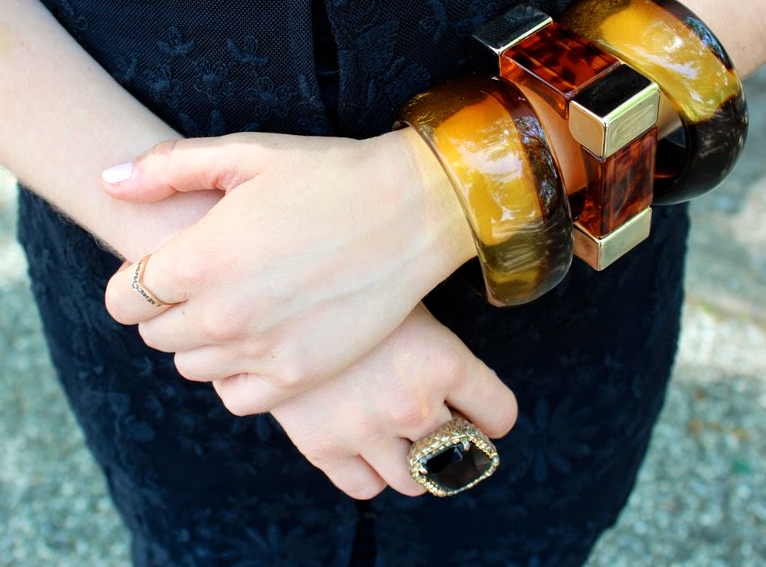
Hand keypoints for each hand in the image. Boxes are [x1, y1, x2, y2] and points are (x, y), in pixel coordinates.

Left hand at [101, 129, 475, 413]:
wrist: (412, 211)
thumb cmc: (328, 174)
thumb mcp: (246, 154)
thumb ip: (166, 169)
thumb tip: (108, 182)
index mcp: (198, 259)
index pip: (121, 298)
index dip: (133, 281)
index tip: (161, 268)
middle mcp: (222, 314)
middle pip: (153, 334)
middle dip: (165, 308)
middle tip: (203, 281)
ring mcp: (261, 351)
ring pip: (191, 366)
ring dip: (200, 340)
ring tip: (235, 306)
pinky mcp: (298, 375)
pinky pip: (235, 397)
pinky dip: (235, 375)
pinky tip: (258, 341)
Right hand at [259, 303, 517, 498]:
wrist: (267, 286)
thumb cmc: (345, 279)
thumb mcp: (405, 294)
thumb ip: (437, 336)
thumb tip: (460, 368)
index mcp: (444, 360)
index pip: (499, 415)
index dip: (492, 414)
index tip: (482, 411)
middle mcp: (413, 404)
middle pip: (462, 452)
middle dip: (455, 440)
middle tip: (440, 421)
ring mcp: (367, 430)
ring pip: (417, 480)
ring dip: (418, 464)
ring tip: (403, 437)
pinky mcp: (323, 447)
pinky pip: (366, 486)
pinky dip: (374, 474)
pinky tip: (367, 446)